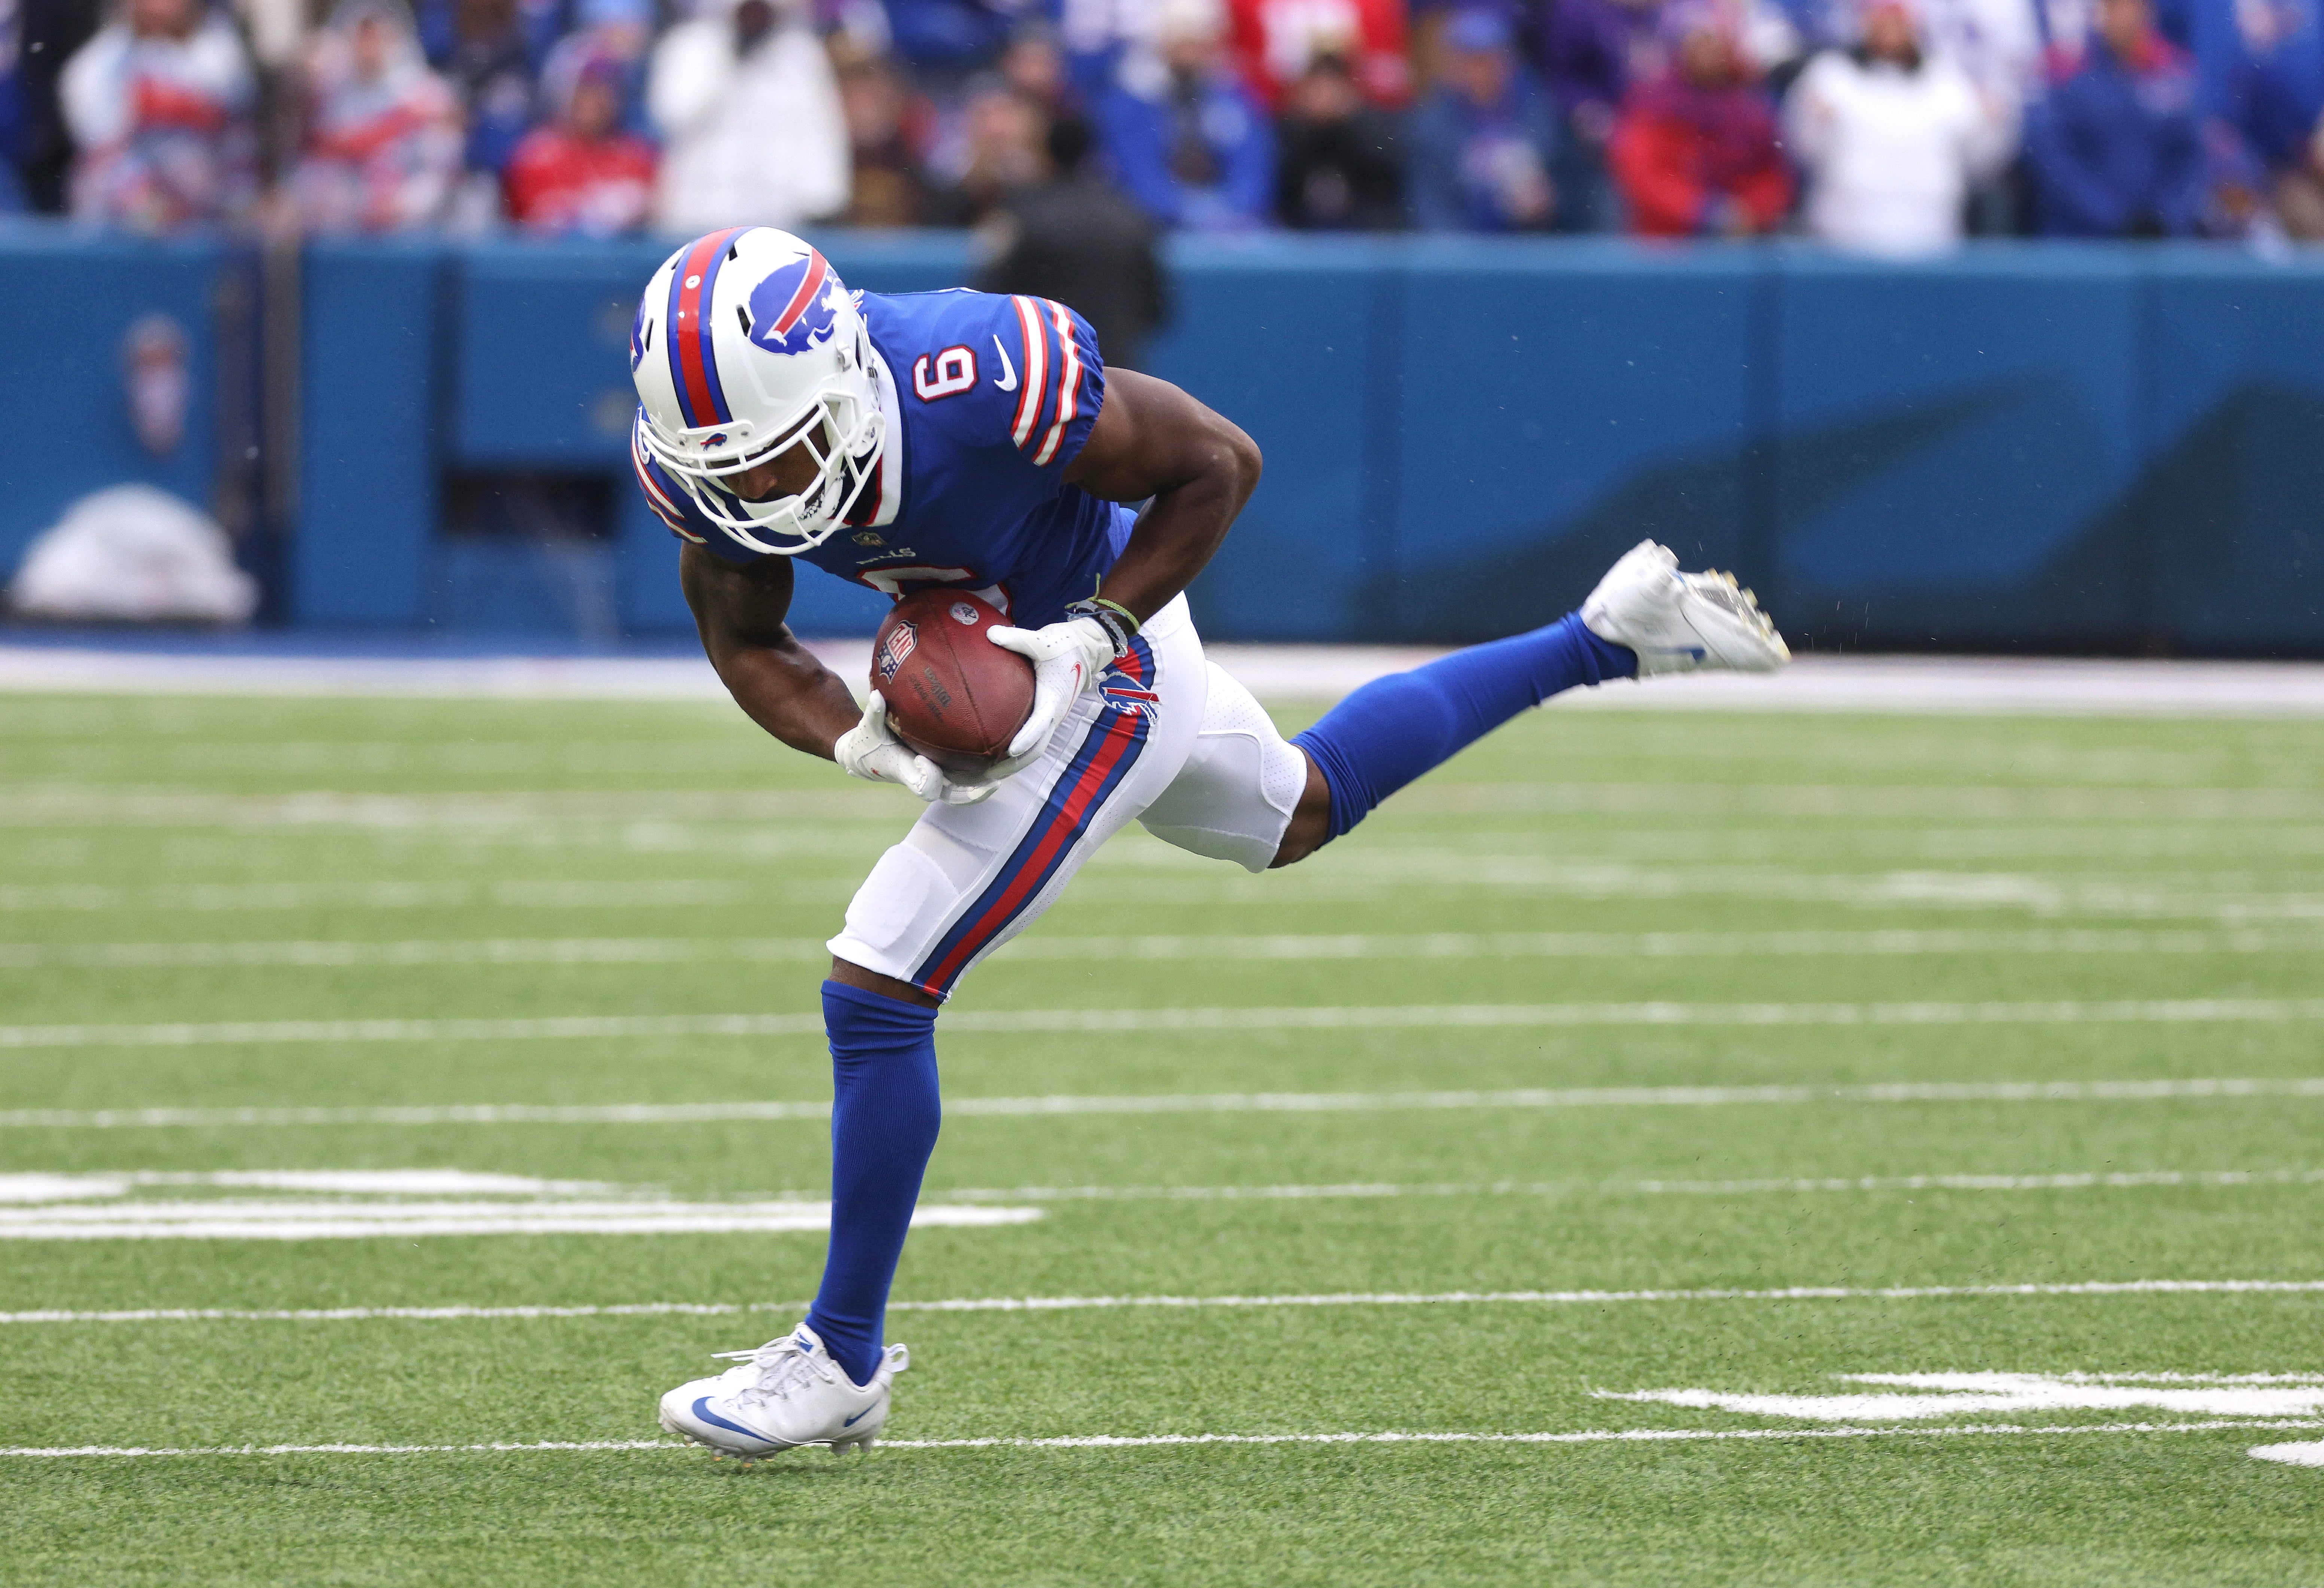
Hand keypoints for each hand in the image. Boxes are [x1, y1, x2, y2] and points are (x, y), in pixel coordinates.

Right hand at [833, 693, 992, 805]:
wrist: (868, 756)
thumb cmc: (869, 740)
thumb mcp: (868, 728)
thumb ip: (873, 714)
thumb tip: (878, 696)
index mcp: (908, 773)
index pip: (923, 785)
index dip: (927, 778)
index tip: (927, 762)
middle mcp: (926, 780)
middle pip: (952, 795)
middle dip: (973, 794)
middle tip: (993, 785)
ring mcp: (938, 778)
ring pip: (966, 789)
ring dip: (986, 784)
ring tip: (1008, 774)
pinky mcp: (946, 771)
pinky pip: (969, 776)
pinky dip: (985, 771)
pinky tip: (1005, 756)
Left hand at [985, 616, 1114, 776]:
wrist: (1086, 648)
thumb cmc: (1064, 644)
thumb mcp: (1042, 639)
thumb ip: (1017, 639)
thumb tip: (990, 634)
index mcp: (1053, 698)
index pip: (1040, 723)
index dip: (1026, 738)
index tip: (1009, 750)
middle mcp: (1054, 714)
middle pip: (1036, 749)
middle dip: (1014, 765)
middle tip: (988, 775)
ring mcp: (1051, 718)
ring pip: (1035, 750)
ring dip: (1014, 764)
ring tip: (987, 774)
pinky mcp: (1046, 716)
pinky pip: (1032, 740)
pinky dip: (1017, 753)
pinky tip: (995, 755)